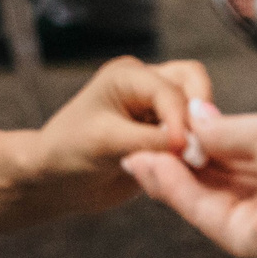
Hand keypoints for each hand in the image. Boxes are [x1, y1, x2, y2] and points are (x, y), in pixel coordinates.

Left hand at [25, 57, 213, 211]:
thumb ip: (148, 141)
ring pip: (197, 112)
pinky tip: (185, 173)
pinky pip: (192, 139)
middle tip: (200, 151)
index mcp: (128, 76)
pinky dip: (193, 153)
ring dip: (199, 136)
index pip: (169, 88)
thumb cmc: (67, 152)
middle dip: (199, 116)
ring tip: (193, 164)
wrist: (56, 182)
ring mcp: (157, 110)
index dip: (181, 119)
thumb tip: (190, 146)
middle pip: (193, 84)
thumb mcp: (104, 143)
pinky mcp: (164, 136)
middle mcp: (146, 86)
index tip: (185, 150)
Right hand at [124, 110, 256, 257]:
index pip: (225, 153)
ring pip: (198, 196)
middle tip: (135, 142)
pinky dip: (174, 189)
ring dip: (165, 174)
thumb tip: (191, 118)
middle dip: (172, 160)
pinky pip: (200, 210)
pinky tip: (152, 166)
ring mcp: (251, 219)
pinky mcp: (242, 240)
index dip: (192, 140)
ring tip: (134, 152)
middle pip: (207, 178)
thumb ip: (223, 130)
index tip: (161, 125)